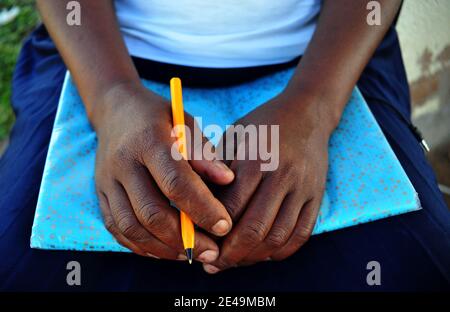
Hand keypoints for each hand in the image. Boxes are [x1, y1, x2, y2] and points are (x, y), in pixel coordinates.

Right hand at [91, 82, 233, 262]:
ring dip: (164, 248)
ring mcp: (107, 181)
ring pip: (131, 227)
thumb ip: (204, 152)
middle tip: (212, 251)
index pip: (176, 182)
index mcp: (148, 141)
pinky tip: (166, 250)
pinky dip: (142, 245)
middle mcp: (123, 163)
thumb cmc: (158, 117)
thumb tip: (227, 181)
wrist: (115, 110)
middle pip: (151, 212)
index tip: (225, 225)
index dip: (202, 208)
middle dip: (185, 239)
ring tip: (191, 254)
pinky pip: (117, 229)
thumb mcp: (184, 122)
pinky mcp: (101, 194)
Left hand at [204, 92, 331, 272]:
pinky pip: (301, 234)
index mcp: (254, 159)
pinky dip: (280, 251)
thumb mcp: (233, 137)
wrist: (307, 114)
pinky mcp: (316, 196)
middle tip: (214, 264)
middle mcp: (281, 175)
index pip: (230, 208)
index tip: (199, 244)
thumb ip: (216, 171)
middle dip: (231, 254)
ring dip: (254, 257)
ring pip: (278, 236)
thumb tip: (196, 209)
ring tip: (236, 261)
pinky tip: (263, 253)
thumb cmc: (262, 126)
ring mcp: (302, 188)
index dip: (212, 232)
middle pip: (254, 228)